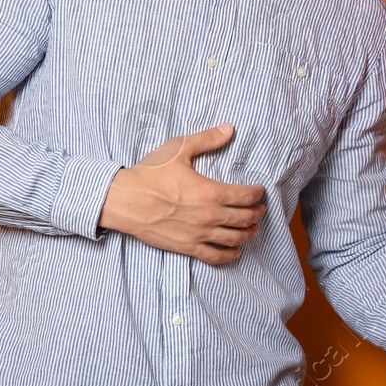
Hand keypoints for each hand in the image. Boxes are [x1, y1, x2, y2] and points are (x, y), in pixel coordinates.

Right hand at [98, 124, 264, 265]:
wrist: (126, 200)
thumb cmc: (150, 174)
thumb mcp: (179, 149)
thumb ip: (207, 139)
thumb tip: (229, 129)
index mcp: (210, 192)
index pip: (245, 196)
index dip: (257, 194)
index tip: (259, 191)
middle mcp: (209, 216)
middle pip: (244, 219)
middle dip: (256, 213)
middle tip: (260, 209)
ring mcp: (199, 234)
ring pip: (234, 239)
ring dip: (248, 233)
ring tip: (252, 229)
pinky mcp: (188, 247)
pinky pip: (216, 256)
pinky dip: (230, 255)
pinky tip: (235, 250)